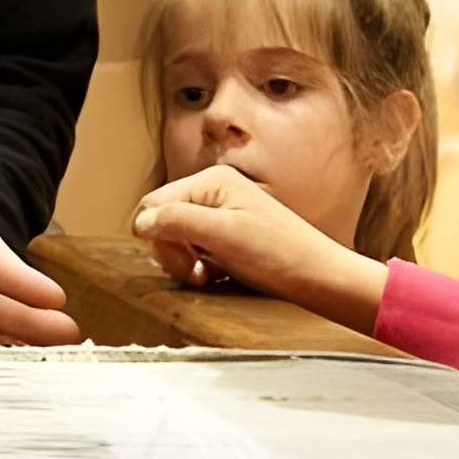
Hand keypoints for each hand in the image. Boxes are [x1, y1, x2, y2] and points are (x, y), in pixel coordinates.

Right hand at [129, 166, 388, 331]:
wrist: (318, 277)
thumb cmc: (280, 253)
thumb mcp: (224, 234)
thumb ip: (178, 221)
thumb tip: (140, 222)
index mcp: (211, 181)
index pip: (154, 204)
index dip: (158, 236)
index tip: (184, 260)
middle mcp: (213, 192)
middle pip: (161, 221)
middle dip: (171, 251)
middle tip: (196, 272)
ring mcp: (220, 215)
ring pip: (174, 238)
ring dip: (184, 262)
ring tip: (207, 275)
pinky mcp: (226, 237)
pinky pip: (192, 250)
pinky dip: (197, 267)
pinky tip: (215, 276)